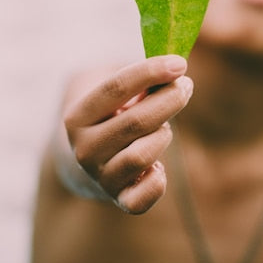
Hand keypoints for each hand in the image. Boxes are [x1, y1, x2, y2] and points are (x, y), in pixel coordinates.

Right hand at [64, 55, 191, 213]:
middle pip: (136, 121)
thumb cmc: (112, 116)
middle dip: (169, 99)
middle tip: (185, 86)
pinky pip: (144, 197)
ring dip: (162, 135)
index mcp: (77, 116)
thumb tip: (174, 70)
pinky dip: (157, 181)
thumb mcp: (114, 94)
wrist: (92, 162)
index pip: (116, 87)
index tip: (179, 63)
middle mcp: (83, 149)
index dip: (150, 72)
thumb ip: (139, 80)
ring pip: (142, 156)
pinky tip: (158, 166)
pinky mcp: (119, 199)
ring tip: (164, 127)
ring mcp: (100, 177)